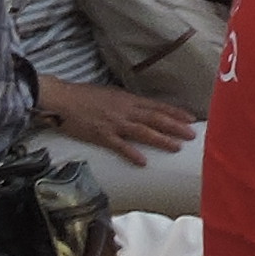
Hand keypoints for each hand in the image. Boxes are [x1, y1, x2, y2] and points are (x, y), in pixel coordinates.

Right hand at [35, 75, 199, 162]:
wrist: (62, 99)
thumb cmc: (84, 96)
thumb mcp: (110, 94)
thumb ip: (126, 102)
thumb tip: (140, 109)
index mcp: (128, 99)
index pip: (157, 106)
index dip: (175, 112)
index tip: (191, 118)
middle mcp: (125, 110)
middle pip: (155, 119)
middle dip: (175, 126)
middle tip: (192, 134)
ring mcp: (114, 123)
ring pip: (143, 131)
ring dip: (161, 139)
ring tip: (176, 147)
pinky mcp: (101, 135)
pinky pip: (119, 146)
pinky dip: (132, 153)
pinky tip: (143, 162)